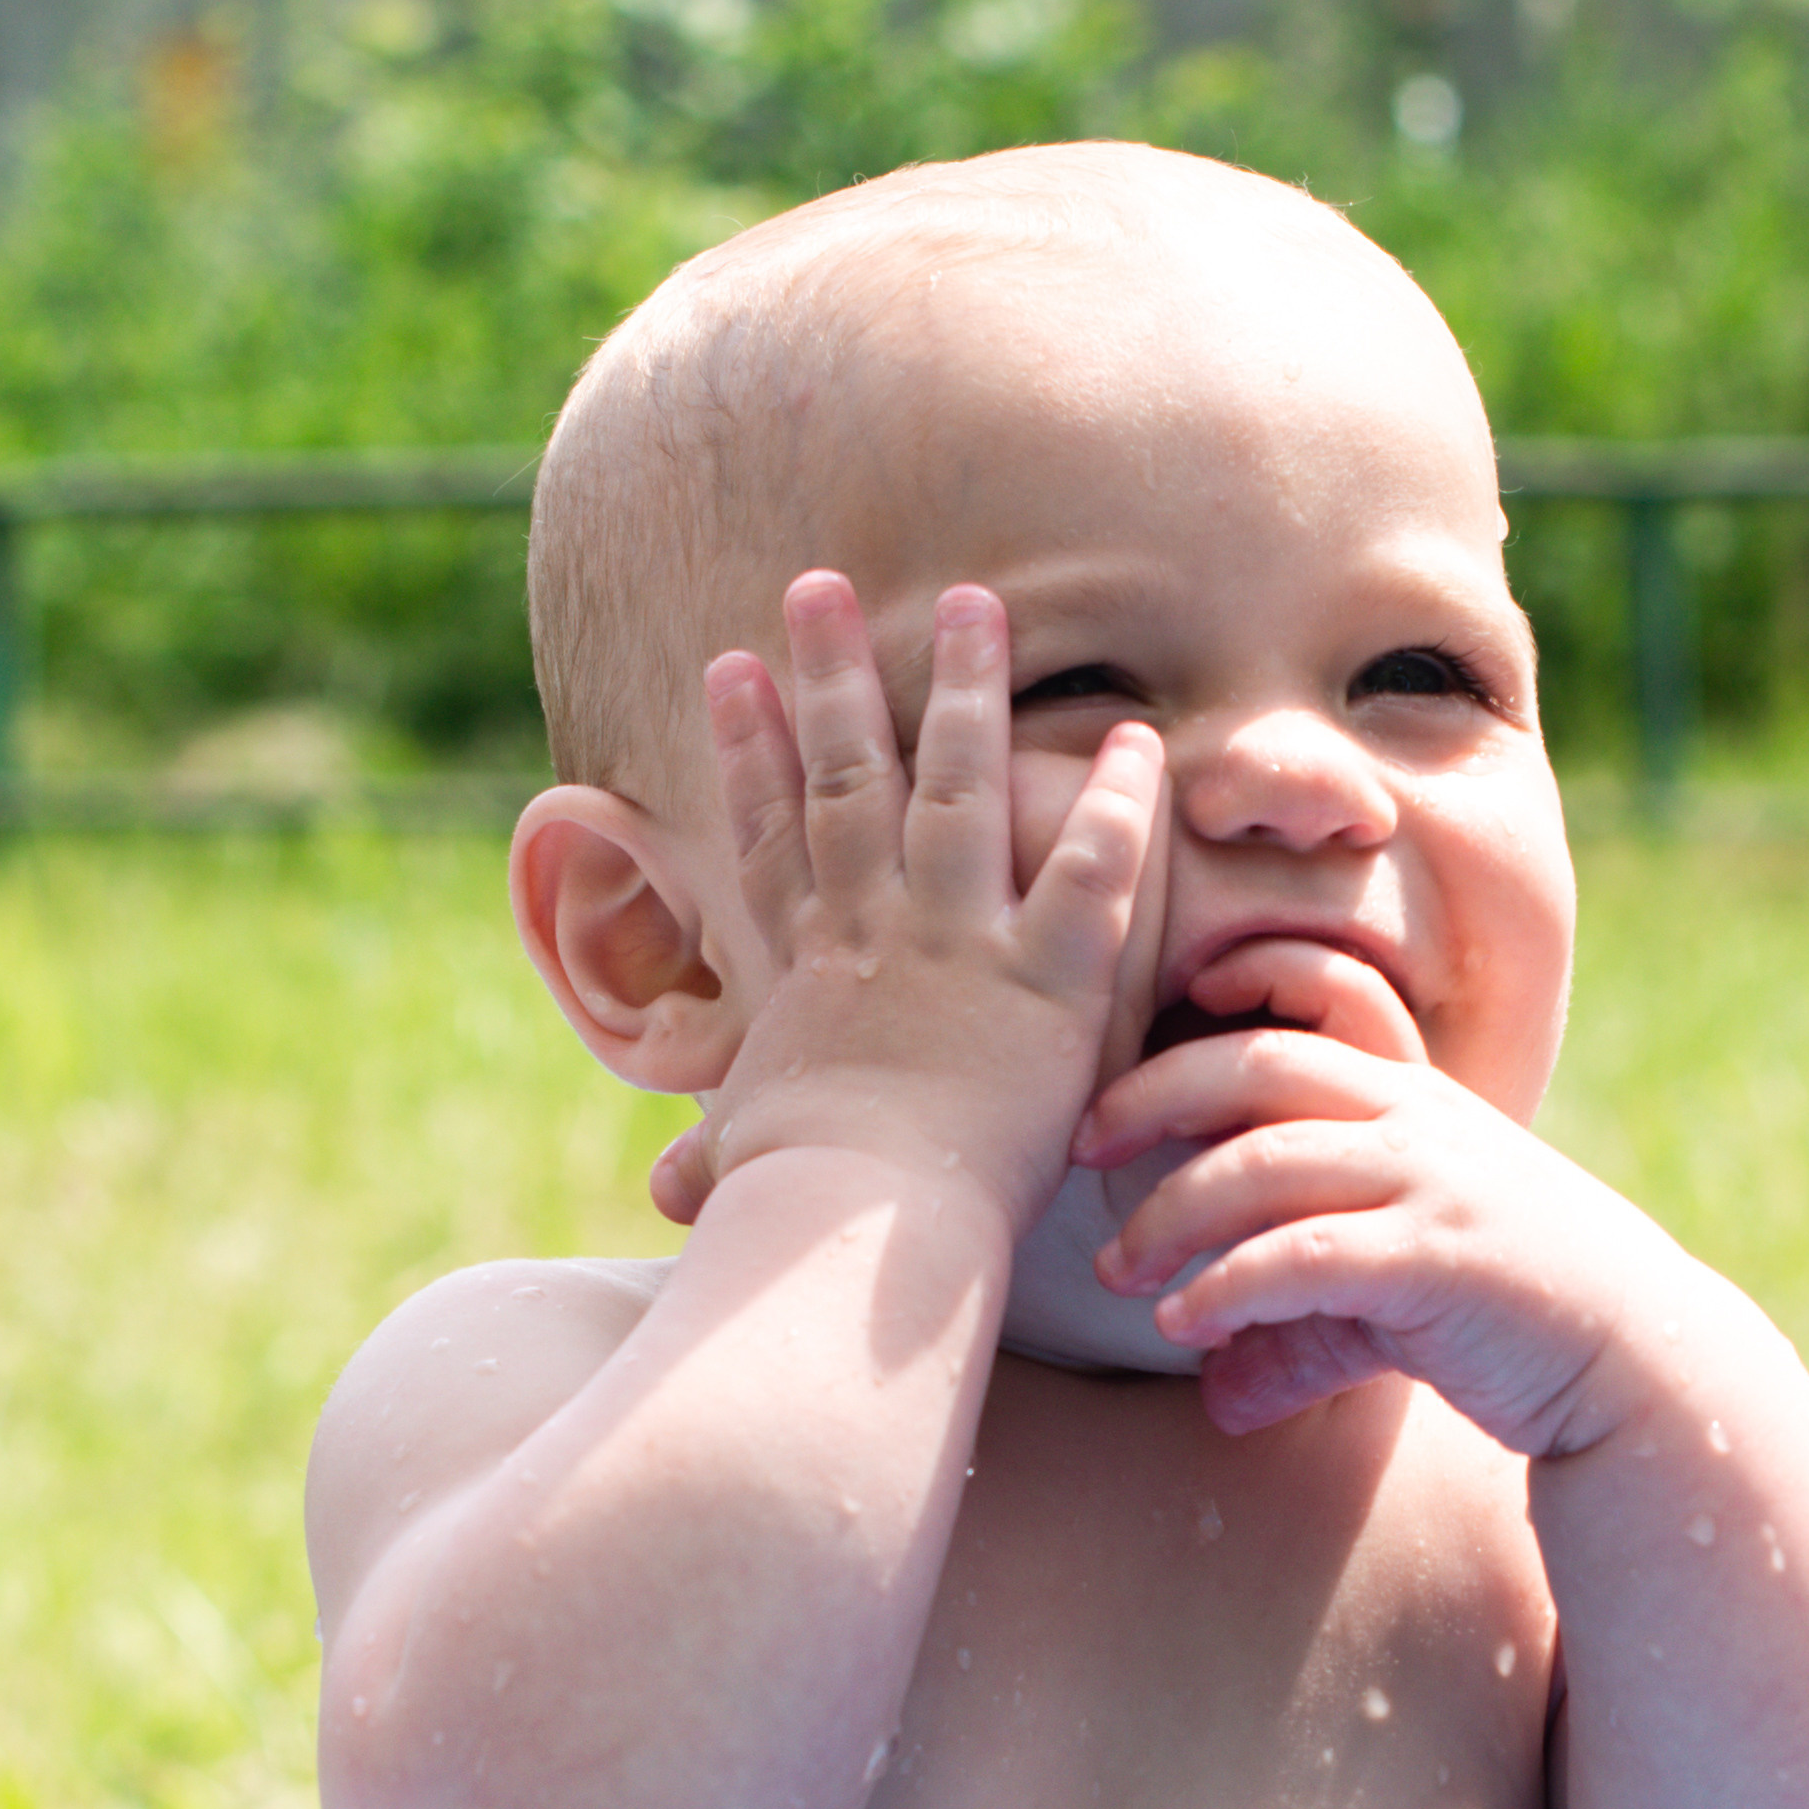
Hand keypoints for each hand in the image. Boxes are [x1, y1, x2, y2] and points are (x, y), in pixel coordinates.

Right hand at [652, 575, 1162, 1243]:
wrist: (858, 1224)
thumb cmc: (796, 1212)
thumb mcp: (744, 1171)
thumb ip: (718, 1165)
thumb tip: (669, 1194)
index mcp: (805, 974)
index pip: (769, 842)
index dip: (747, 752)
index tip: (729, 667)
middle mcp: (874, 933)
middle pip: (848, 779)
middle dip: (834, 675)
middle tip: (822, 584)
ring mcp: (957, 945)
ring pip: (958, 789)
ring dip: (966, 690)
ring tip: (973, 600)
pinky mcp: (1044, 982)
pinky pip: (1091, 874)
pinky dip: (1120, 808)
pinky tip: (1140, 742)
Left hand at [1077, 956, 1670, 1444]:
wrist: (1638, 1366)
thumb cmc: (1511, 1324)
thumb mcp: (1391, 1312)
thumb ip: (1302, 1331)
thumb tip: (1218, 1395)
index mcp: (1408, 1103)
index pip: (1279, 1038)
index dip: (1184, 1054)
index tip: (1106, 1104)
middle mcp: (1418, 1123)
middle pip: (1256, 1070)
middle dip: (1151, 1098)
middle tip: (1076, 1148)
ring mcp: (1433, 1183)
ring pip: (1268, 1162)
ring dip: (1176, 1213)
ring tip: (1120, 1271)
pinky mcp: (1440, 1259)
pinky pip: (1308, 1255)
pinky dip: (1233, 1285)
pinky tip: (1184, 1324)